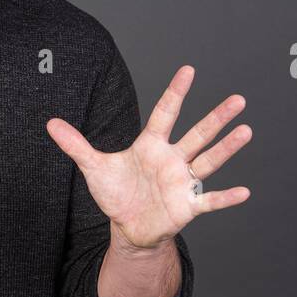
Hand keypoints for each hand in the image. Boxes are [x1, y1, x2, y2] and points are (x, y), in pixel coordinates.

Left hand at [45, 65, 251, 248]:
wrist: (127, 226)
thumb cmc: (116, 193)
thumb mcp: (93, 167)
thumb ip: (75, 145)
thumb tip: (50, 123)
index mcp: (151, 145)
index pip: (165, 114)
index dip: (175, 92)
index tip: (188, 70)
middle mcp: (172, 159)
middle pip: (197, 134)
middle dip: (216, 117)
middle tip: (238, 99)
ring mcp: (182, 182)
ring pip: (208, 160)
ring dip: (227, 148)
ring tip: (246, 131)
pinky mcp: (187, 206)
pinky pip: (209, 200)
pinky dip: (225, 197)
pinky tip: (244, 192)